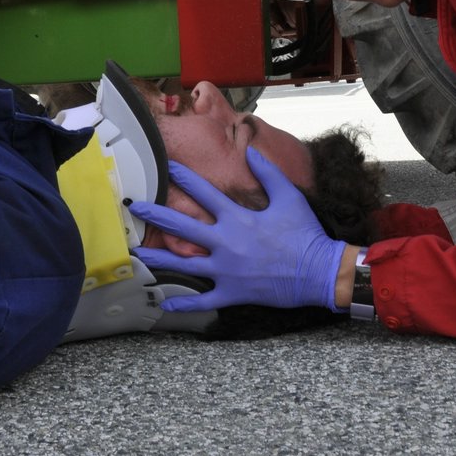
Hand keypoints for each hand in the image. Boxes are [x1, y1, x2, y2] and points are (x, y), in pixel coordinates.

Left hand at [129, 147, 345, 312]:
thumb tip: (251, 151)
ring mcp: (227, 270)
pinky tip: (164, 303)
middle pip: (183, 227)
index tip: (167, 167)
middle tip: (136, 207)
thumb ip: (268, 173)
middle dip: (156, 215)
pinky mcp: (232, 292)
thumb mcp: (289, 198)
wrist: (319, 272)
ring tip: (137, 254)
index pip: (204, 193)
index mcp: (238, 219)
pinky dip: (183, 304)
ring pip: (184, 264)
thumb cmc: (305, 234)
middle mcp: (226, 243)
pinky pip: (203, 301)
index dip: (184, 178)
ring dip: (158, 258)